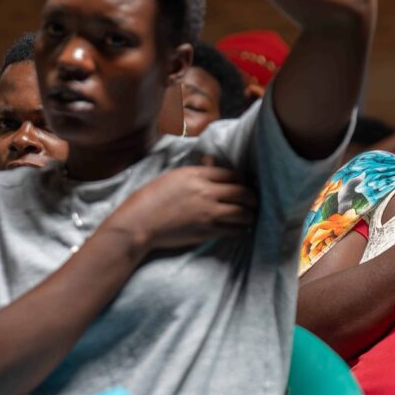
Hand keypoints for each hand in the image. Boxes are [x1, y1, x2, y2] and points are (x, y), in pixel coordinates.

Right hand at [106, 157, 256, 252]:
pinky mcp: (206, 232)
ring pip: (242, 213)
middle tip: (254, 201)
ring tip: (250, 216)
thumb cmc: (152, 197)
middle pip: (243, 193)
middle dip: (253, 197)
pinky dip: (239, 229)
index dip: (243, 180)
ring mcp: (208, 213)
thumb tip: (212, 162)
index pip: (232, 175)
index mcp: (198, 175)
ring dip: (249, 215)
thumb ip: (197, 170)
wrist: (139, 223)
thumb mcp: (174, 176)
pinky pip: (232, 230)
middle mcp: (206, 193)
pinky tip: (240, 229)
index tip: (245, 184)